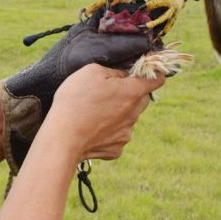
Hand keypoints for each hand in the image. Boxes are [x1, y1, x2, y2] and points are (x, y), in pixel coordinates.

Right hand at [0, 16, 155, 174]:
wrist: (63, 137)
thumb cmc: (75, 100)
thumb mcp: (91, 71)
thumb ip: (114, 70)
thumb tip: (124, 75)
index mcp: (132, 92)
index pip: (157, 80)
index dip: (154, 73)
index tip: (147, 71)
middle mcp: (134, 114)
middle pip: (143, 99)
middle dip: (133, 93)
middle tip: (111, 91)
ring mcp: (126, 133)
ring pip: (130, 118)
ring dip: (120, 113)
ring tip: (95, 112)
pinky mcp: (116, 149)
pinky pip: (117, 135)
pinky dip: (108, 131)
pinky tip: (92, 128)